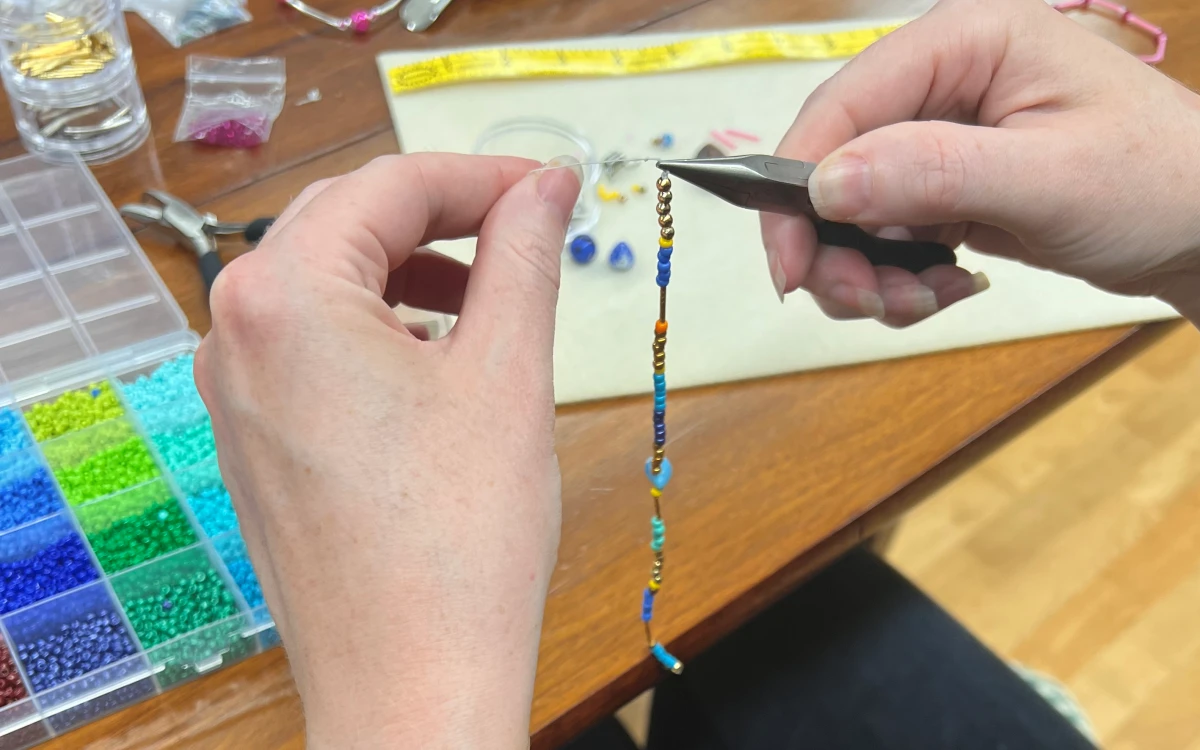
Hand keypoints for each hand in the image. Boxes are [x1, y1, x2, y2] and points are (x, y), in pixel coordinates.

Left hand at [194, 153, 582, 747]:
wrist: (412, 683)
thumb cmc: (454, 546)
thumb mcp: (508, 371)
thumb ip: (523, 255)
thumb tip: (547, 186)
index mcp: (283, 298)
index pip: (390, 187)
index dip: (482, 175)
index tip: (548, 187)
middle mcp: (234, 335)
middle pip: (348, 224)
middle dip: (445, 216)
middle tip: (529, 227)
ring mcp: (235, 392)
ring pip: (330, 284)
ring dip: (414, 271)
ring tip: (492, 301)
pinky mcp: (255, 438)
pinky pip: (314, 344)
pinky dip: (381, 327)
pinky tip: (440, 360)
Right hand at [765, 0, 1199, 352]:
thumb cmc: (1161, 181)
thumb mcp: (1046, 178)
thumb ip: (931, 174)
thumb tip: (824, 185)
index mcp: (966, 40)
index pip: (844, 103)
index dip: (798, 183)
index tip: (790, 262)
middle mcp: (945, 79)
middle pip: (836, 161)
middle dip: (835, 243)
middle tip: (861, 302)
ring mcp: (945, 134)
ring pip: (853, 207)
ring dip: (867, 270)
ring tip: (922, 302)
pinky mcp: (948, 182)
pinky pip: (887, 233)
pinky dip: (898, 275)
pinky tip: (946, 288)